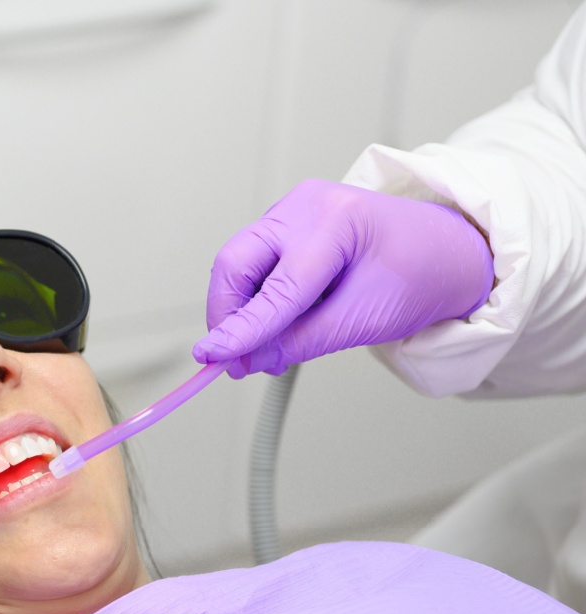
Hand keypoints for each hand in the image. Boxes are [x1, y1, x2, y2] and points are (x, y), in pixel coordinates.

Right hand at [192, 180, 494, 377]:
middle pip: (236, 261)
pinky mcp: (287, 226)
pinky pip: (253, 265)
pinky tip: (274, 325)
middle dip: (227, 313)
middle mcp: (307, 206)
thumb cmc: (420, 275)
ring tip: (264, 348)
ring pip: (239, 264)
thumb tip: (247, 360)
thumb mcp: (364, 319)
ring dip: (241, 310)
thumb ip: (300, 342)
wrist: (447, 252)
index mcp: (336, 220)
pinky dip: (255, 300)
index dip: (241, 329)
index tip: (213, 358)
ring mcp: (293, 212)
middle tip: (229, 357)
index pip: (276, 287)